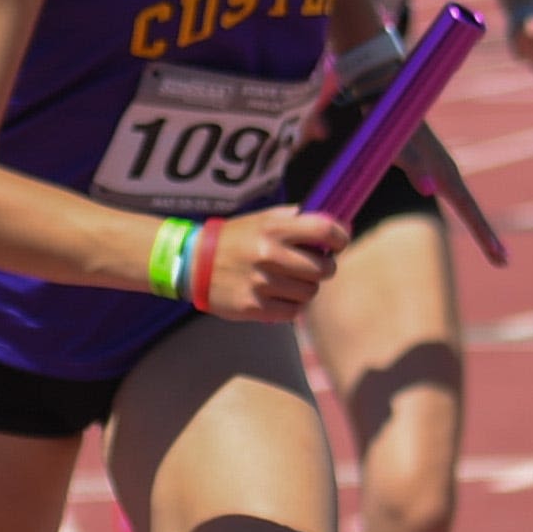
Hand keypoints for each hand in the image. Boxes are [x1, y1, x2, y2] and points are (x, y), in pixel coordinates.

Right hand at [198, 206, 350, 321]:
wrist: (192, 264)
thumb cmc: (235, 239)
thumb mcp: (261, 219)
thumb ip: (295, 220)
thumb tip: (335, 228)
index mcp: (273, 229)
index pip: (324, 231)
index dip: (340, 238)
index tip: (338, 244)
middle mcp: (269, 255)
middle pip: (324, 269)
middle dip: (324, 268)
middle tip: (313, 266)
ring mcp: (261, 284)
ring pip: (310, 293)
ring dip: (305, 288)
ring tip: (288, 281)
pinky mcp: (254, 308)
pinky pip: (293, 311)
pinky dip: (290, 305)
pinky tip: (277, 295)